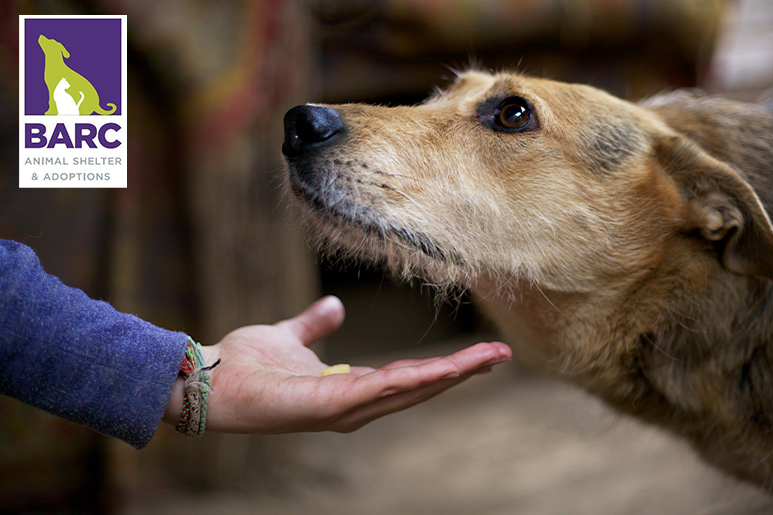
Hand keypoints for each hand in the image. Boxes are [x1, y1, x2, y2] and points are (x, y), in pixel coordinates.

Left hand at [163, 296, 510, 433]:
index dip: (444, 368)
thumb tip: (336, 304)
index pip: (408, 378)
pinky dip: (416, 381)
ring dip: (450, 376)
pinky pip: (381, 390)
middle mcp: (355, 405)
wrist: (209, 379)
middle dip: (462, 372)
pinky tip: (445, 370)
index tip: (477, 354)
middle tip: (501, 354)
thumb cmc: (246, 364)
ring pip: (410, 390)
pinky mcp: (331, 406)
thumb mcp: (290, 335)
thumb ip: (315, 323)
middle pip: (420, 387)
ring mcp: (345, 409)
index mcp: (351, 388)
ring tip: (487, 359)